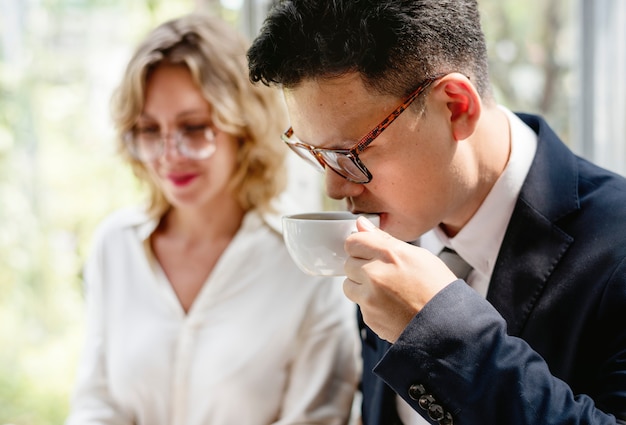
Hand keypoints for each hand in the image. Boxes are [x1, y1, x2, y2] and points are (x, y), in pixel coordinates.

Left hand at [343, 217, 456, 341]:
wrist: (448, 326)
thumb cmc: (437, 288)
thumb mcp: (418, 255)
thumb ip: (384, 239)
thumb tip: (361, 225)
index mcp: (388, 254)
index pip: (353, 242)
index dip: (361, 245)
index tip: (369, 251)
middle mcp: (374, 274)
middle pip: (349, 263)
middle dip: (361, 266)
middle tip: (383, 273)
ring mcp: (369, 298)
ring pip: (349, 285)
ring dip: (361, 285)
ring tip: (386, 290)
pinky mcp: (369, 317)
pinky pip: (360, 305)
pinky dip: (370, 304)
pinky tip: (391, 305)